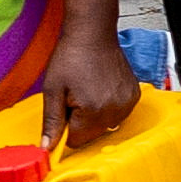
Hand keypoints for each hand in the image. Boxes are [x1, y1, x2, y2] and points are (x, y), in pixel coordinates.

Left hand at [36, 32, 139, 152]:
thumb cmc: (71, 56)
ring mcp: (127, 102)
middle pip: (92, 134)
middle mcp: (114, 109)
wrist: (93, 33)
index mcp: (93, 110)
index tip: (65, 111)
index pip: (77, 140)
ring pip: (106, 125)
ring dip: (96, 115)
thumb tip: (46, 147)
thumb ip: (51, 122)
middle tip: (76, 96)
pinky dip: (109, 106)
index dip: (67, 128)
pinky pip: (119, 114)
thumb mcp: (53, 90)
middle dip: (81, 122)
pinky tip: (101, 89)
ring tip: (89, 90)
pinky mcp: (133, 95)